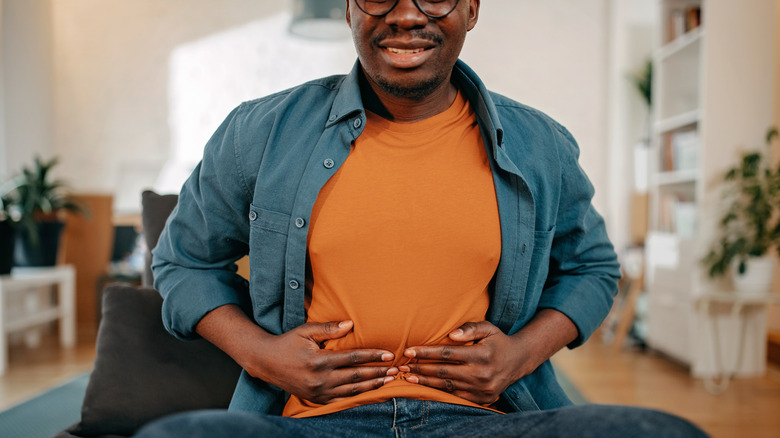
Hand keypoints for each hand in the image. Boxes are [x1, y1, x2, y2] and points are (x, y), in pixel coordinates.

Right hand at [246, 320, 397, 404]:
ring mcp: (318, 392)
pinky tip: (370, 391)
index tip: (389, 355)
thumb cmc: (288, 343)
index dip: (372, 356)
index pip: (352, 358)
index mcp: (319, 360)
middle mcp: (320, 379)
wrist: (266, 363)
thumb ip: (329, 328)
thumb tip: (351, 324)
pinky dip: (358, 396)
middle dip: (378, 373)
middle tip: (395, 370)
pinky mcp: (316, 399)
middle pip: (356, 376)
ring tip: (389, 381)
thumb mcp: (306, 330)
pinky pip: (341, 399)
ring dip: (372, 386)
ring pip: (352, 391)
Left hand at [400, 321, 530, 404]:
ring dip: (426, 382)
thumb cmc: (498, 341)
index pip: (447, 354)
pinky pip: (457, 396)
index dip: (426, 353)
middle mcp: (481, 374)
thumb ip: (470, 328)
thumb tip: (452, 335)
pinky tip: (426, 387)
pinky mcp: (482, 398)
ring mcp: (482, 389)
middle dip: (421, 368)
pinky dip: (440, 392)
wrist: (519, 361)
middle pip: (444, 372)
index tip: (409, 351)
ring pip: (447, 386)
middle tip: (403, 366)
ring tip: (409, 377)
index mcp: (481, 355)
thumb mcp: (488, 328)